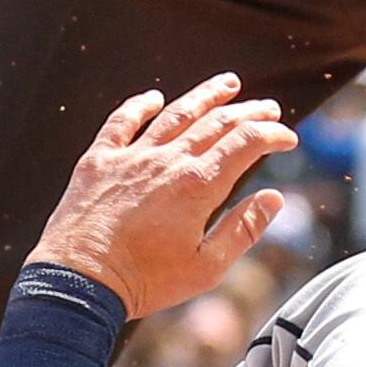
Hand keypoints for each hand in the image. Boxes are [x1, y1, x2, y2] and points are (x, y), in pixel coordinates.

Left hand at [29, 76, 296, 320]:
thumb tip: (274, 198)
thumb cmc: (145, 281)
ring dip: (205, 96)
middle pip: (216, 123)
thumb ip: (243, 230)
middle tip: (268, 107)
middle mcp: (167, 161)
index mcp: (198, 185)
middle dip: (248, 112)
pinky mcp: (98, 161)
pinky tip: (154, 98)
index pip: (246, 143)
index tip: (287, 137)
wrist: (78, 283)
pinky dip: (140, 106)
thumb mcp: (206, 268)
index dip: (272, 135)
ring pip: (175, 114)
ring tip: (228, 84)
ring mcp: (130, 157)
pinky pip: (122, 122)